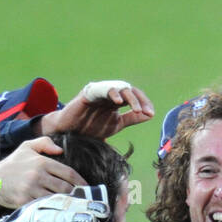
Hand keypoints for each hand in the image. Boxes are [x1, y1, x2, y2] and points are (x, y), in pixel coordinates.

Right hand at [0, 137, 86, 208]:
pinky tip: (60, 211)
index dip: (81, 182)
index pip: (69, 173)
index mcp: (42, 162)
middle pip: (65, 188)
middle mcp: (38, 175)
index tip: (88, 188)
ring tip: (75, 207)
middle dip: (76, 195)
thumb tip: (60, 150)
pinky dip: (53, 209)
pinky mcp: (25, 201)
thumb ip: (44, 143)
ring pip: (57, 198)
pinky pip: (44, 206)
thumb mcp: (27, 147)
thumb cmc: (13, 164)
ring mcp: (31, 189)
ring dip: (67, 203)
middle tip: (84, 200)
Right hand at [40, 80, 154, 139]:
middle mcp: (110, 94)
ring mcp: (99, 92)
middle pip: (129, 90)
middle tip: (146, 112)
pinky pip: (102, 89)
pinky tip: (119, 102)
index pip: (134, 96)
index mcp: (116, 100)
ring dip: (130, 98)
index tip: (151, 114)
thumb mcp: (116, 125)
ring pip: (118, 88)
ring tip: (137, 109)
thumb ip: (131, 118)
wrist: (69, 134)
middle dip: (140, 100)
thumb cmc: (90, 128)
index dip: (144, 103)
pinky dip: (112, 93)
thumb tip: (150, 115)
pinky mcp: (88, 93)